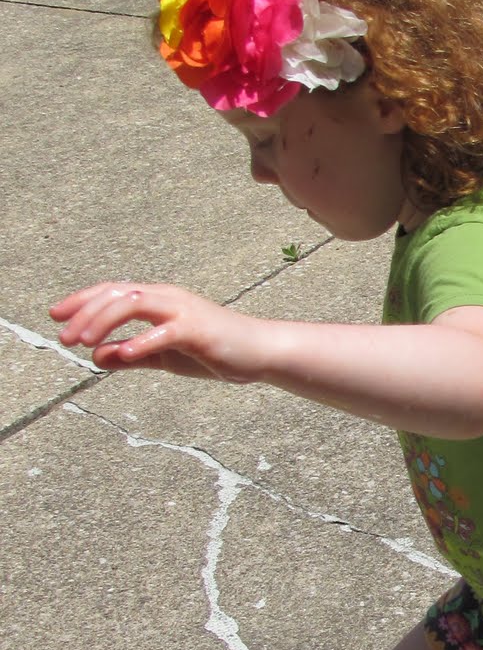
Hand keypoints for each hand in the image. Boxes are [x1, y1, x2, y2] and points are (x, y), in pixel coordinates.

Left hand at [49, 282, 266, 383]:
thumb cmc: (213, 351)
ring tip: (85, 342)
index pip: (112, 293)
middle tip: (64, 337)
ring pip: (135, 304)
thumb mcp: (164, 356)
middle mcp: (167, 298)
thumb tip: (97, 356)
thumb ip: (132, 355)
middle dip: (85, 313)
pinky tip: (124, 354)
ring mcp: (183, 311)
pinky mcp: (198, 330)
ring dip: (105, 321)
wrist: (259, 353)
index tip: (56, 317)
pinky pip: (166, 332)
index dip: (81, 301)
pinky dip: (143, 341)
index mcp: (158, 300)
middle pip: (117, 294)